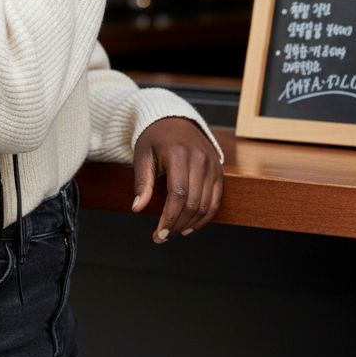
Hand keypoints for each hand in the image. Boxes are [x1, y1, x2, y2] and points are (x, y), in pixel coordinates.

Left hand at [131, 117, 222, 242]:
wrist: (174, 120)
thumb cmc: (155, 138)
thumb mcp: (142, 156)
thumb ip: (142, 183)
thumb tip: (137, 208)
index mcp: (179, 154)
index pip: (178, 195)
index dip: (169, 218)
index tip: (159, 234)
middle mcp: (200, 159)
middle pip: (193, 203)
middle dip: (177, 225)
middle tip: (162, 236)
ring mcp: (212, 166)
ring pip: (206, 205)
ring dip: (190, 224)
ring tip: (173, 232)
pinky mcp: (219, 172)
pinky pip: (215, 201)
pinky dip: (204, 218)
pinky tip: (190, 226)